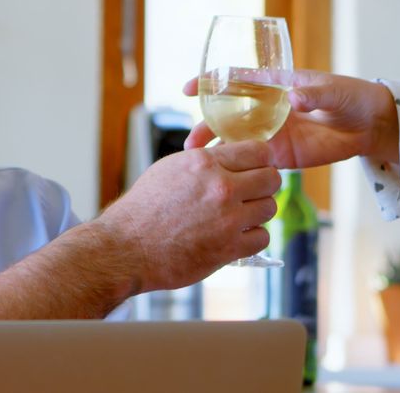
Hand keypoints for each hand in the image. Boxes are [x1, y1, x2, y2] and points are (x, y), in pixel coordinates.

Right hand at [94, 141, 280, 292]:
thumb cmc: (143, 208)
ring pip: (270, 208)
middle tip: (251, 194)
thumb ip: (204, 161)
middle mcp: (221, 187)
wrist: (127, 247)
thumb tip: (229, 155)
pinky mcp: (229, 248)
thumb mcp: (170, 169)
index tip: (256, 168)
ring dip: (258, 212)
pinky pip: (262, 237)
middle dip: (264, 185)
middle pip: (272, 178)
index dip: (261, 159)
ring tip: (240, 217)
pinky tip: (235, 237)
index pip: (259, 150)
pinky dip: (252, 238)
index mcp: (205, 163)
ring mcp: (227, 219)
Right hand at [183, 70, 399, 167]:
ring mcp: (272, 133)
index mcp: (275, 85)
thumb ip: (314, 94)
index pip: (236, 80)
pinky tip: (222, 179)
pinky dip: (237, 169)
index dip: (211, 82)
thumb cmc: (351, 97)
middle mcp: (267, 109)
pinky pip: (254, 162)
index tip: (190, 89)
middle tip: (192, 144)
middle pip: (228, 115)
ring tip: (199, 164)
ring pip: (236, 141)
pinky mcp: (281, 155)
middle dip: (207, 126)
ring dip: (216, 151)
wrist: (369, 126)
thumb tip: (296, 99)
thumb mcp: (334, 91)